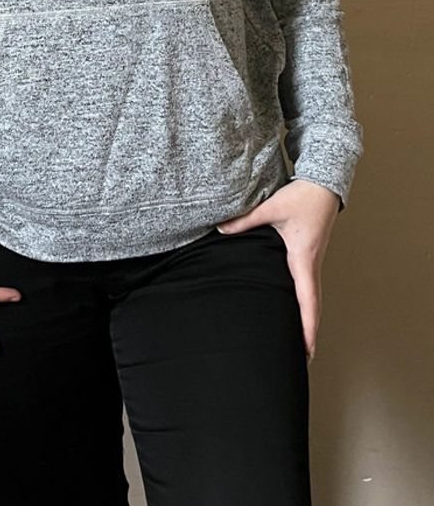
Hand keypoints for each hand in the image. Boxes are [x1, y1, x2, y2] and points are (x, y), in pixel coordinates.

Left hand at [215, 179, 340, 361]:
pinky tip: (293, 309)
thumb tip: (221, 230)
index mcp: (303, 259)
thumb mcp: (272, 208)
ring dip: (307, 319)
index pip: (307, 300)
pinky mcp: (308, 256)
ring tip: (300, 342)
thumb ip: (245, 220)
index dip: (307, 327)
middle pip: (312, 306)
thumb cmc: (302, 198)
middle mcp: (310, 265)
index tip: (307, 350)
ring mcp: (311, 262)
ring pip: (311, 297)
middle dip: (308, 333)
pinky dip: (304, 303)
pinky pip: (307, 286)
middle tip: (304, 358)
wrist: (323, 185)